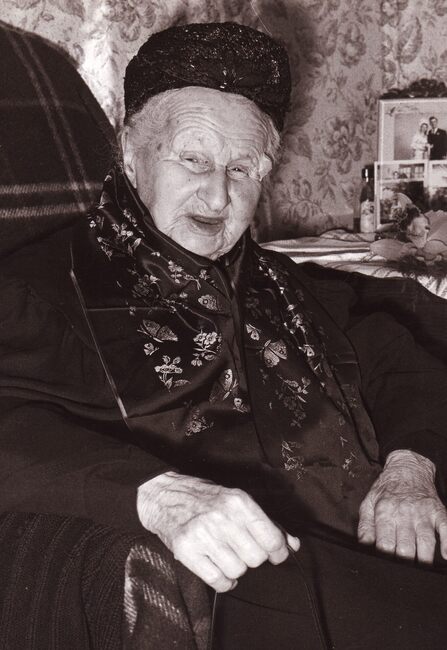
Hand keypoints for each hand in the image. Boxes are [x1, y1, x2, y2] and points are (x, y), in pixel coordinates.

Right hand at [137, 471, 299, 591]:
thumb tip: (293, 545)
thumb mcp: (238, 501)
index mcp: (239, 502)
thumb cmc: (206, 499)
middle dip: (253, 558)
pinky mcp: (186, 551)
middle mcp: (222, 517)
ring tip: (228, 556)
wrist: (164, 496)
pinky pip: (217, 581)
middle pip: (256, 558)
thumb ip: (268, 523)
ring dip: (236, 569)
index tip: (275, 554)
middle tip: (243, 550)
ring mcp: (203, 534)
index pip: (271, 538)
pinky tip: (219, 568)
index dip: (278, 551)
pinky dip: (223, 581)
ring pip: (238, 571)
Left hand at [358, 450, 446, 562]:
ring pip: (425, 541)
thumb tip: (363, 547)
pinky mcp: (438, 511)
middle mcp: (404, 512)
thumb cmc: (386, 489)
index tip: (385, 569)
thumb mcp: (369, 502)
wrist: (407, 468)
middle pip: (405, 546)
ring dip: (424, 559)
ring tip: (421, 571)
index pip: (384, 542)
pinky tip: (446, 555)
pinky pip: (446, 527)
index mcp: (384, 512)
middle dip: (404, 563)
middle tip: (403, 575)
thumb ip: (365, 526)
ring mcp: (422, 512)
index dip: (385, 558)